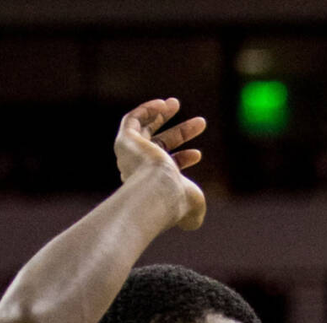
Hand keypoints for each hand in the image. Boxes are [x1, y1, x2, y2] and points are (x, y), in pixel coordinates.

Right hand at [114, 99, 206, 230]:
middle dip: (180, 133)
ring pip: (145, 130)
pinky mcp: (125, 141)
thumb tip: (194, 215)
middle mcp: (138, 171)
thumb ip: (195, 210)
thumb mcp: (194, 209)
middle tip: (200, 123)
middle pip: (159, 146)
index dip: (184, 159)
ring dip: (161, 115)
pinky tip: (163, 105)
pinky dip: (147, 110)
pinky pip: (132, 120)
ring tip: (176, 104)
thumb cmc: (177, 202)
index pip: (166, 168)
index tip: (199, 154)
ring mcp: (131, 155)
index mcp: (152, 187)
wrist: (159, 192)